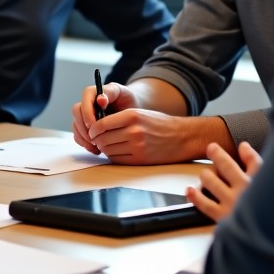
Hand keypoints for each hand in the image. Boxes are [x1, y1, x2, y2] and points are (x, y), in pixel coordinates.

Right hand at [71, 81, 136, 152]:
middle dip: (83, 127)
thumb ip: (112, 94)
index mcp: (96, 92)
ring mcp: (85, 115)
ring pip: (76, 125)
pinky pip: (79, 135)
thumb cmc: (129, 101)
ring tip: (96, 147)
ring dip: (83, 137)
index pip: (85, 96)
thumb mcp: (124, 94)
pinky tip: (96, 150)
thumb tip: (100, 99)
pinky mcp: (86, 127)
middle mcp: (87, 103)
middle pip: (77, 112)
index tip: (93, 124)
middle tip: (94, 139)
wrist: (132, 113)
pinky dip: (85, 144)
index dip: (86, 111)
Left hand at [81, 107, 234, 164]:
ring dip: (105, 149)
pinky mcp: (140, 160)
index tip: (92, 131)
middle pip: (103, 139)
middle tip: (99, 140)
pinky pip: (117, 160)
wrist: (181, 137)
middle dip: (98, 140)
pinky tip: (118, 152)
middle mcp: (134, 131)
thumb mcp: (139, 113)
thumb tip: (96, 127)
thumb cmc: (159, 124)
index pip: (102, 124)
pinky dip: (113, 157)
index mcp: (132, 115)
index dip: (93, 129)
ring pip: (108, 150)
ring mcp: (137, 147)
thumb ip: (119, 118)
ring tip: (109, 145)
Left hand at [185, 141, 262, 221]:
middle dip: (218, 155)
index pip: (256, 162)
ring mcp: (233, 204)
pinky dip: (195, 196)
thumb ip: (267, 176)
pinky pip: (205, 204)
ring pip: (212, 181)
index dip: (247, 152)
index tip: (242, 147)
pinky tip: (190, 191)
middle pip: (228, 166)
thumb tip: (249, 151)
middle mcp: (247, 190)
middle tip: (211, 148)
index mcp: (265, 185)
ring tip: (204, 174)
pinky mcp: (224, 218)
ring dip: (206, 175)